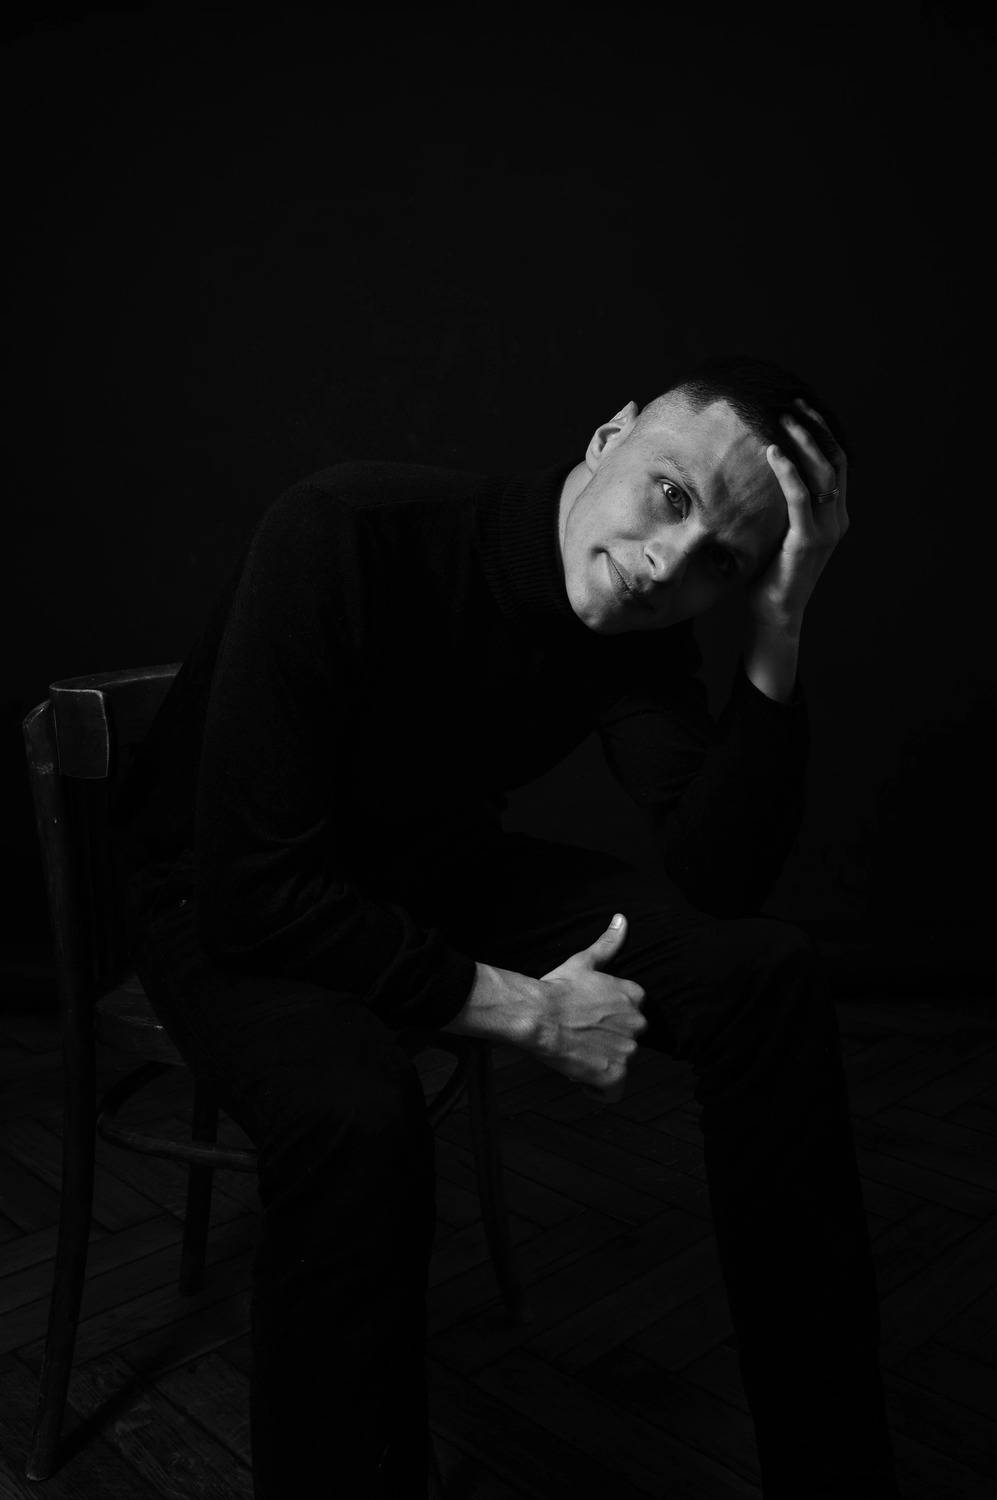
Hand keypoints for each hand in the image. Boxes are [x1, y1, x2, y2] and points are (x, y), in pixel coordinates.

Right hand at [533, 913, 646, 1102]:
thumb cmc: (557, 987)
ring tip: (576, 1053)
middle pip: (628, 1038)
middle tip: (580, 1036)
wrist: (538, 1016)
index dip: (610, 1018)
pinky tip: (582, 1078)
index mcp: (634, 996)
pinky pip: (613, 1091)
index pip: (632, 1012)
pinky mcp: (615, 1075)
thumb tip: (622, 920)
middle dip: (609, 1041)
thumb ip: (609, 943)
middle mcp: (637, 1024)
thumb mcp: (584, 961)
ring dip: (602, 1063)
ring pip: (620, 1062)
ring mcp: (628, 1051)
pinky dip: (600, 1089)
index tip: (591, 1018)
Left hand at [747, 397, 849, 633]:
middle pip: (835, 460)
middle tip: (792, 402)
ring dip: (803, 441)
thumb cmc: (768, 574)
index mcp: (835, 515)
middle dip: (815, 428)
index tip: (801, 407)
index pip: (836, 462)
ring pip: (823, 473)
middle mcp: (838, 519)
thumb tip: (750, 473)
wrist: (774, 615)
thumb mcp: (776, 532)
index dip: (822, 432)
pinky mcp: (809, 541)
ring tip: (783, 418)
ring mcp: (827, 530)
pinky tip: (773, 451)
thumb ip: (776, 505)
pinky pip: (800, 497)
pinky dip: (788, 471)